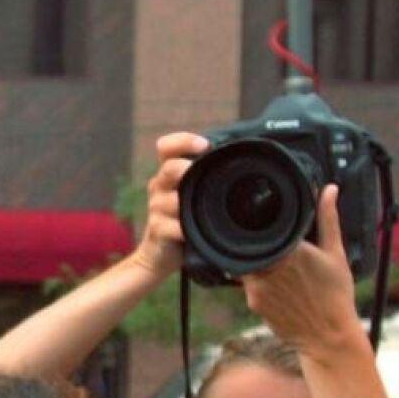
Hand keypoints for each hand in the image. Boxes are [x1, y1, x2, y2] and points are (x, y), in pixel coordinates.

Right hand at [129, 132, 206, 280]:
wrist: (159, 256)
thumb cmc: (182, 222)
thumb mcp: (192, 197)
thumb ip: (204, 180)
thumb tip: (242, 162)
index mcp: (169, 175)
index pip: (167, 147)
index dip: (183, 141)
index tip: (204, 145)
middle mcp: (160, 187)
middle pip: (168, 168)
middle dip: (184, 168)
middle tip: (195, 172)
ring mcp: (156, 208)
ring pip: (173, 200)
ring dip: (187, 207)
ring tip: (200, 214)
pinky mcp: (157, 229)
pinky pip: (173, 226)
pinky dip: (185, 230)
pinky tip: (192, 234)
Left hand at [242, 184, 364, 360]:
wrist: (327, 336)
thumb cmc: (336, 295)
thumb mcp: (335, 253)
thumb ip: (328, 219)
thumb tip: (328, 189)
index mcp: (288, 249)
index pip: (262, 228)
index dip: (262, 224)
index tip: (269, 223)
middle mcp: (267, 266)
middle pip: (252, 246)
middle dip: (262, 245)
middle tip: (278, 249)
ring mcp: (256, 286)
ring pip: (248, 265)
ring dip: (260, 264)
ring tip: (282, 270)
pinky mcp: (253, 302)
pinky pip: (249, 285)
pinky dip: (259, 283)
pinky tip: (280, 289)